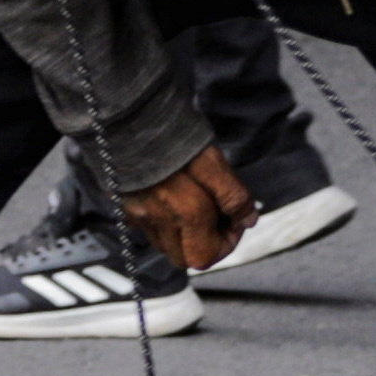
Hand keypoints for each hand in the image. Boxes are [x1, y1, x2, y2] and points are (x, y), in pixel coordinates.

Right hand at [120, 146, 260, 279]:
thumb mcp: (213, 160)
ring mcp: (140, 215)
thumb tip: (247, 219)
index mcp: (184, 210)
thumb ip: (233, 194)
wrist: (128, 116)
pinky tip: (176, 198)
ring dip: (188, 235)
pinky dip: (168, 223)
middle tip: (218, 215)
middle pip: (186, 259)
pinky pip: (151, 229)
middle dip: (207, 243)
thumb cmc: (172, 133)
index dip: (228, 241)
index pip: (207, 255)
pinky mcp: (128, 206)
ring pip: (168, 247)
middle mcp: (158, 220)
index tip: (235, 216)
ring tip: (198, 204)